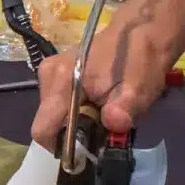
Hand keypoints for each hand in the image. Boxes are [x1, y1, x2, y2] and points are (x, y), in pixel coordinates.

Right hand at [29, 4, 178, 151]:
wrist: (141, 33)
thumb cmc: (139, 62)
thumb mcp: (139, 90)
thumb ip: (124, 109)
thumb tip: (113, 124)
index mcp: (61, 79)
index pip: (43, 129)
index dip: (63, 147)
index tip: (87, 151)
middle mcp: (48, 75)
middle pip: (48, 124)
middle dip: (73, 134)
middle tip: (102, 127)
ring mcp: (49, 72)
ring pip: (53, 116)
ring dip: (76, 123)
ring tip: (102, 113)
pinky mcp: (55, 73)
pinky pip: (59, 105)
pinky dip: (76, 111)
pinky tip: (96, 103)